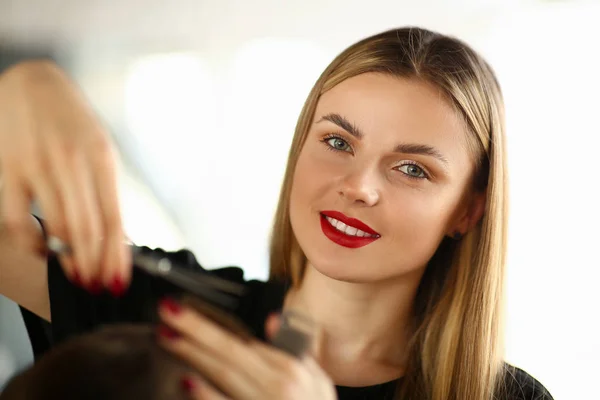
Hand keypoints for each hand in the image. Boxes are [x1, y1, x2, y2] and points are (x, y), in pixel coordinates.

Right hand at [0, 61, 129, 292]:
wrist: (32, 82)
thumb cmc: (72, 121)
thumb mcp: (100, 148)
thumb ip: (106, 190)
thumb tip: (116, 237)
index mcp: (101, 158)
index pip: (113, 218)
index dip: (116, 256)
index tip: (117, 279)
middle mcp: (72, 162)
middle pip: (86, 229)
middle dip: (93, 264)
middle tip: (96, 285)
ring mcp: (38, 166)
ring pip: (55, 227)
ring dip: (67, 260)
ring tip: (75, 275)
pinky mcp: (9, 169)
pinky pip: (18, 219)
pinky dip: (30, 243)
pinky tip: (40, 251)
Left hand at [157, 298, 336, 399]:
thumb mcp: (318, 379)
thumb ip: (296, 347)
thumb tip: (272, 320)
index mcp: (291, 369)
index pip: (243, 341)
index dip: (210, 325)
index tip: (183, 310)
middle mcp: (277, 385)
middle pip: (229, 352)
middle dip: (195, 330)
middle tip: (165, 313)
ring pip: (224, 375)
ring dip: (194, 354)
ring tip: (167, 338)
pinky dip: (208, 395)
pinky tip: (187, 381)